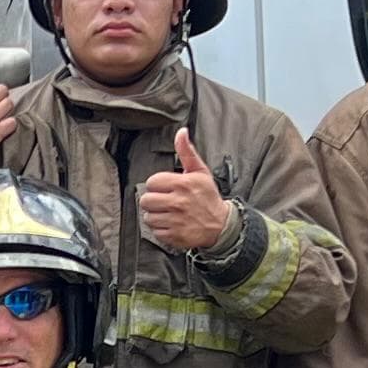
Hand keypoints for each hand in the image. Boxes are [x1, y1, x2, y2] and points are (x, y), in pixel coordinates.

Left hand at [134, 129, 238, 254]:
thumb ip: (187, 152)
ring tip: (168, 213)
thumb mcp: (200, 171)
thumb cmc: (208, 197)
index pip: (152, 182)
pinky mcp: (174, 235)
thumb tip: (181, 132)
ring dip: (155, 215)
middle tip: (164, 201)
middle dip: (153, 201)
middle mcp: (178, 202)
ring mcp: (176, 220)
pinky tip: (171, 223)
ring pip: (148, 217)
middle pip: (146, 200)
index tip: (165, 188)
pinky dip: (161, 229)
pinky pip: (155, 232)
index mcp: (183, 184)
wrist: (220, 225)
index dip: (157, 185)